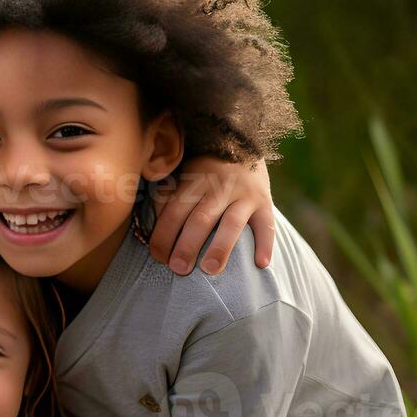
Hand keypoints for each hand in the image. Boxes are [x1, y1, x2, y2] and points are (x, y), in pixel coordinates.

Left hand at [150, 158, 273, 275]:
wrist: (244, 146)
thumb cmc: (204, 170)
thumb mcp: (182, 175)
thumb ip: (166, 197)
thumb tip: (149, 227)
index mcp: (193, 182)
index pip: (174, 212)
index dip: (164, 236)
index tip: (159, 258)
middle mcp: (219, 188)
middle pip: (201, 219)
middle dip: (188, 246)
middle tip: (179, 269)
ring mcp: (244, 195)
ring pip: (232, 223)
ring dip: (220, 247)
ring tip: (210, 270)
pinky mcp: (265, 202)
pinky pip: (267, 225)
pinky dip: (265, 245)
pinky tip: (260, 264)